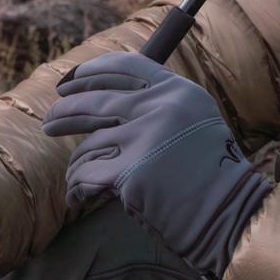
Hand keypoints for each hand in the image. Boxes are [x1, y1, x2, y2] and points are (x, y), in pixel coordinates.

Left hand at [41, 51, 272, 279]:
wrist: (229, 213)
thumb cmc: (210, 174)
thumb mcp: (193, 122)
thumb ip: (157, 106)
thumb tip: (103, 100)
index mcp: (177, 90)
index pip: (123, 66)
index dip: (89, 72)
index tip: (69, 84)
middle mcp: (160, 107)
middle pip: (96, 101)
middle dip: (65, 112)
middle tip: (49, 123)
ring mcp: (145, 138)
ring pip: (89, 144)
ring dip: (78, 163)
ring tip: (77, 175)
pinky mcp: (131, 172)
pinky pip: (86, 174)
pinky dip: (77, 187)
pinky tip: (78, 196)